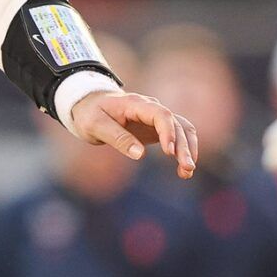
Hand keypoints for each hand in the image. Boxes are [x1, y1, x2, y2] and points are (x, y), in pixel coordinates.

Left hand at [67, 90, 197, 177]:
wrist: (88, 104)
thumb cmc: (89, 113)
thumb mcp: (95, 126)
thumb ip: (117, 138)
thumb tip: (140, 154)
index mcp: (135, 104)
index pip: (160, 114)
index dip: (168, 132)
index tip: (168, 153)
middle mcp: (150, 107)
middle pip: (175, 123)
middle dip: (183, 146)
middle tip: (186, 169)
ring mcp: (155, 116)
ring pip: (181, 129)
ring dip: (188, 149)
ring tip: (187, 172)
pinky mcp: (156, 127)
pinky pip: (177, 135)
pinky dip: (184, 149)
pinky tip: (184, 169)